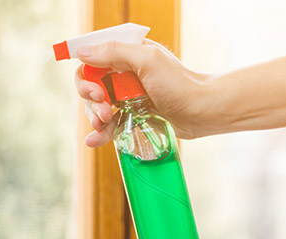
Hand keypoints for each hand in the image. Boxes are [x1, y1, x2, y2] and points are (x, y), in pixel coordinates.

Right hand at [75, 39, 209, 146]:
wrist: (203, 112)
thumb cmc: (180, 84)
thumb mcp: (147, 61)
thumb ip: (115, 52)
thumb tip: (83, 52)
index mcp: (127, 55)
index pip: (91, 62)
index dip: (87, 78)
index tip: (96, 93)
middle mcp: (124, 74)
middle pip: (90, 86)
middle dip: (92, 101)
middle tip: (105, 111)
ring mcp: (127, 96)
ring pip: (96, 107)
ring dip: (95, 117)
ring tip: (105, 125)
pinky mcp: (131, 115)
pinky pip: (108, 123)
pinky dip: (99, 132)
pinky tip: (93, 140)